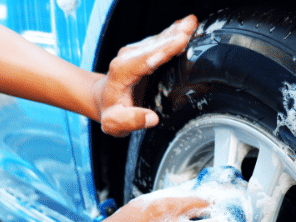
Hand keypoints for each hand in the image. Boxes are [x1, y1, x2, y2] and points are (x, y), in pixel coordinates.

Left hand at [93, 15, 197, 136]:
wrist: (103, 98)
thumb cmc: (111, 110)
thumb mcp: (115, 123)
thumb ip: (131, 120)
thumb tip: (152, 118)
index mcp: (123, 72)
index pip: (146, 59)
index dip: (165, 50)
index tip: (180, 41)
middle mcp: (128, 57)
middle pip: (154, 45)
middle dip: (173, 37)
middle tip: (190, 28)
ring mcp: (135, 52)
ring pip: (158, 39)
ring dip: (175, 31)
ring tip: (192, 24)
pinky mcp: (143, 51)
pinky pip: (160, 40)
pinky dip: (173, 33)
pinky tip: (185, 26)